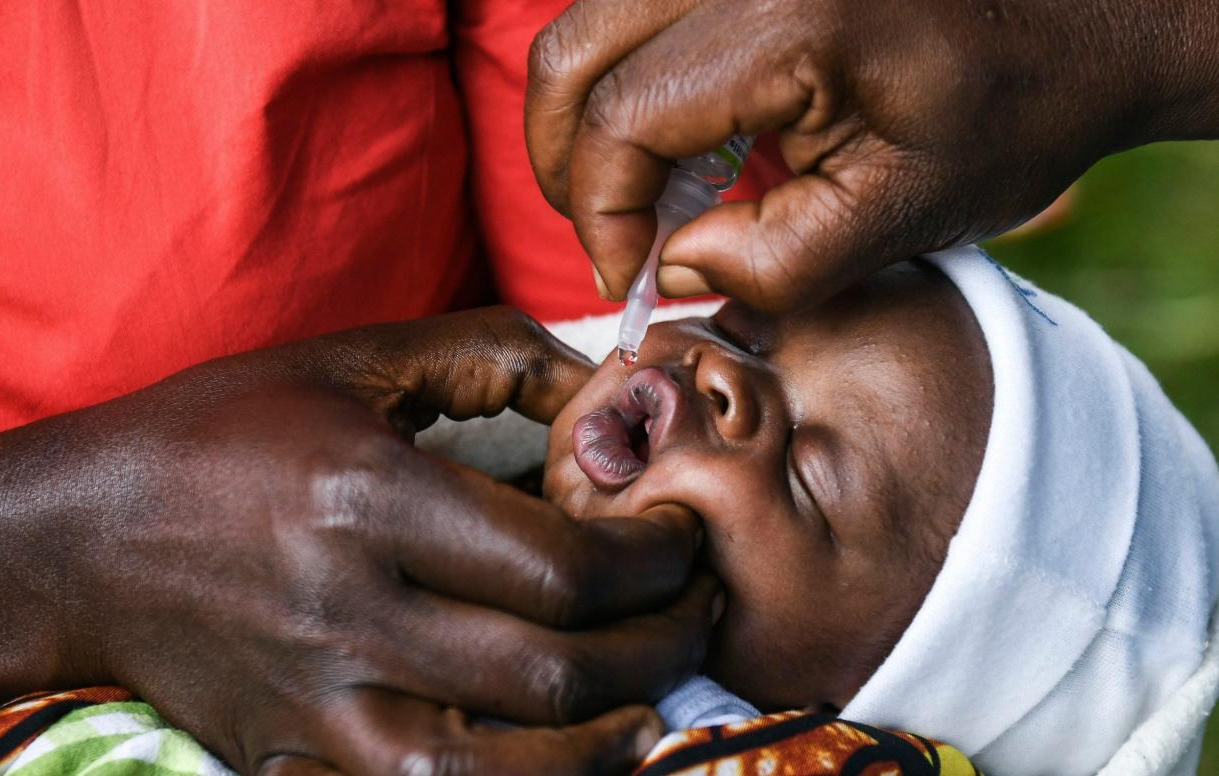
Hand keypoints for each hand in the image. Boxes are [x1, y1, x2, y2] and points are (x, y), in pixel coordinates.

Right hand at [0, 308, 716, 774]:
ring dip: (608, 739)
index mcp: (367, 500)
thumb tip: (604, 383)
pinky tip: (567, 753)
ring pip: (500, 770)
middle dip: (659, 644)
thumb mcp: (352, 360)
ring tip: (657, 690)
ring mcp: (317, 704)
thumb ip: (489, 356)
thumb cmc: (224, 432)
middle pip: (550, 672)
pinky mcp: (293, 758)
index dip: (652, 560)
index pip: (558, 566)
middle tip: (697, 605)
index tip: (680, 537)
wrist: (84, 537)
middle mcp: (346, 613)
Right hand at [526, 0, 1218, 309]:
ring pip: (588, 22)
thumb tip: (670, 268)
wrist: (1085, 18)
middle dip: (570, 167)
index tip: (631, 278)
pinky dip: (631, 79)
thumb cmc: (1012, 111)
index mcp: (783, 16)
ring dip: (593, 119)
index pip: (618, 120)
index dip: (602, 216)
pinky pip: (636, 8)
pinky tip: (687, 138)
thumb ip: (771, 264)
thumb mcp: (898, 216)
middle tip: (617, 240)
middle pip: (569, 56)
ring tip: (651, 195)